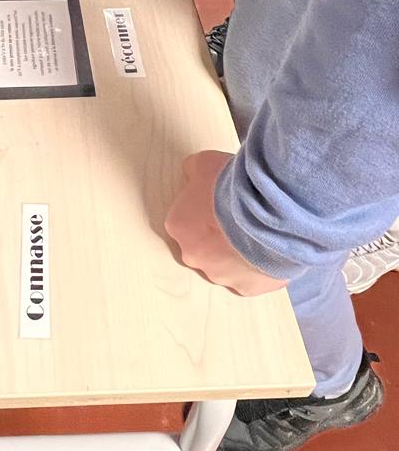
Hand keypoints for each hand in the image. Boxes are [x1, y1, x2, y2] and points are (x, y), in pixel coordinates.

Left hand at [165, 151, 287, 295]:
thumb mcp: (204, 162)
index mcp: (178, 226)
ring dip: (238, 251)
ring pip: (226, 264)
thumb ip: (193, 172)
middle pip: (203, 244)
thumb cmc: (235, 187)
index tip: (220, 200)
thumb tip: (192, 174)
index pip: (185, 218)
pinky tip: (270, 248)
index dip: (204, 207)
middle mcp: (193, 256)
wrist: (273, 213)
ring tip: (259, 231)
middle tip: (239, 217)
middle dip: (218, 233)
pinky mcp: (247, 288)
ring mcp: (220, 275)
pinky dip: (259, 266)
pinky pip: (250, 277)